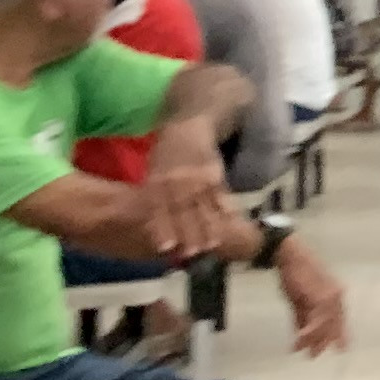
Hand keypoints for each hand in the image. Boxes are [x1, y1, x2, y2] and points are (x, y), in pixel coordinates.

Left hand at [139, 124, 247, 266]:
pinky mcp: (215, 175)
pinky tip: (230, 222)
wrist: (187, 127)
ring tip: (213, 245)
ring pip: (204, 207)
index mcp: (158, 181)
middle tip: (192, 253)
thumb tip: (149, 224)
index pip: (160, 209)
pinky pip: (220, 196)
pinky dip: (225, 210)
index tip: (166, 247)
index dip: (163, 228)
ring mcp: (199, 178)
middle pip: (183, 211)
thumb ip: (154, 196)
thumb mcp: (153, 171)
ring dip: (209, 226)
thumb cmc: (166, 155)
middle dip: (188, 232)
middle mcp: (178, 181)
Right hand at [277, 236, 349, 357]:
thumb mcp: (299, 300)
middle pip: (334, 325)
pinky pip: (317, 319)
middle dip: (325, 341)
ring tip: (305, 352)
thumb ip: (302, 317)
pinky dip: (310, 331)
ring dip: (314, 340)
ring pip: (325, 325)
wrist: (290, 257)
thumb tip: (301, 334)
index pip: (338, 319)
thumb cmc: (295, 275)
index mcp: (335, 296)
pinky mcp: (321, 297)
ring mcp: (330, 297)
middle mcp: (337, 297)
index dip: (338, 335)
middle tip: (314, 355)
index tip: (341, 349)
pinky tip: (301, 340)